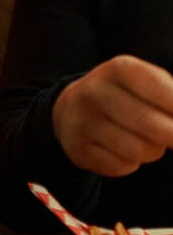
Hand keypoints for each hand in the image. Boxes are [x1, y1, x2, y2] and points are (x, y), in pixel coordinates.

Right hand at [52, 55, 172, 176]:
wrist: (71, 109)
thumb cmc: (126, 97)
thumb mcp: (148, 83)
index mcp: (119, 69)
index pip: (163, 92)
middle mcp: (95, 91)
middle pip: (151, 124)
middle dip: (172, 136)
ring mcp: (82, 120)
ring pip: (138, 149)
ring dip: (152, 151)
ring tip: (147, 142)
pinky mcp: (77, 147)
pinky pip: (120, 166)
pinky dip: (130, 163)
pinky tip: (122, 151)